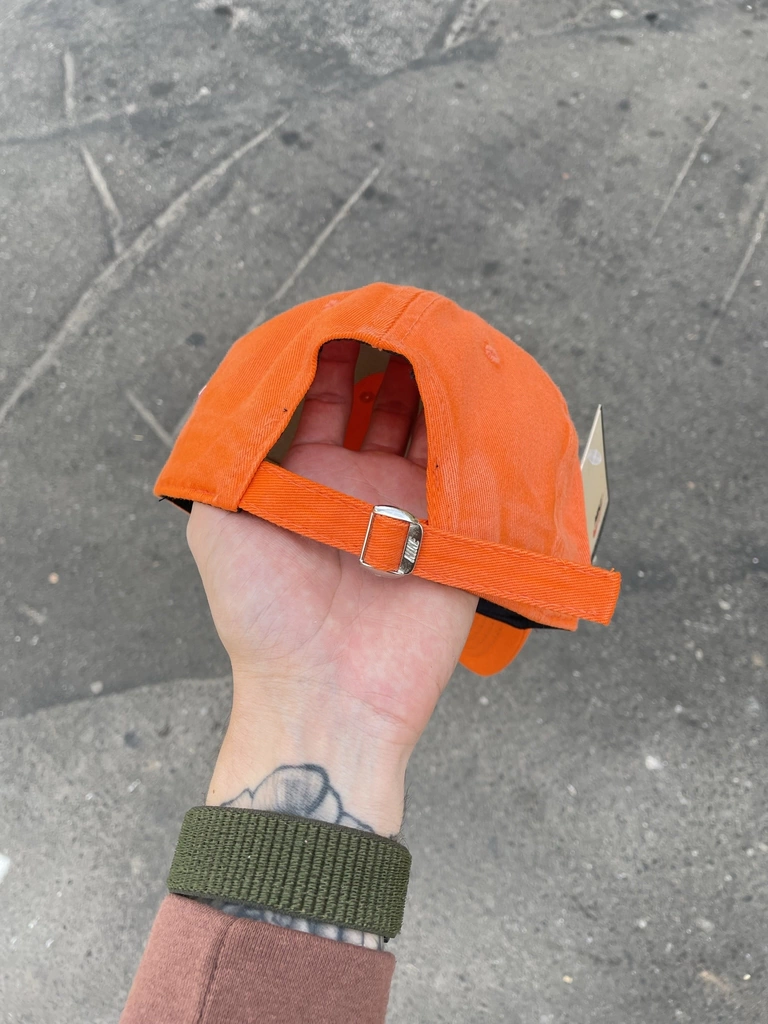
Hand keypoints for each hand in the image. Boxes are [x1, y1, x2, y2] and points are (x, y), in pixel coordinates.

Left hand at [187, 340, 476, 834]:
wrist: (326, 695)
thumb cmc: (262, 616)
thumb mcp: (218, 525)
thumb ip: (228, 455)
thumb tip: (252, 390)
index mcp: (303, 481)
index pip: (323, 400)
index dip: (330, 357)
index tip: (343, 316)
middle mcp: (358, 487)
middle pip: (384, 405)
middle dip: (393, 360)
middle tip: (404, 317)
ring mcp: (410, 506)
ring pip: (429, 427)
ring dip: (435, 385)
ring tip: (440, 339)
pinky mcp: (455, 532)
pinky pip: (468, 469)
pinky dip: (473, 429)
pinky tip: (473, 389)